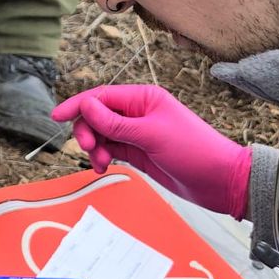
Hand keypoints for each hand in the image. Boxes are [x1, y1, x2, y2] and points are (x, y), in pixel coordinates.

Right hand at [53, 84, 251, 217]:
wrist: (222, 182)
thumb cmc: (194, 151)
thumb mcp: (152, 136)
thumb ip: (115, 122)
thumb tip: (86, 104)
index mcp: (143, 98)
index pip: (101, 97)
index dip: (78, 105)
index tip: (56, 117)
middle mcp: (138, 112)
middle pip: (97, 115)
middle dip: (87, 130)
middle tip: (88, 148)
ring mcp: (138, 133)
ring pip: (101, 133)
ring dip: (94, 147)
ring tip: (100, 163)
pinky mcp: (139, 152)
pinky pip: (110, 148)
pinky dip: (102, 156)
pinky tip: (103, 166)